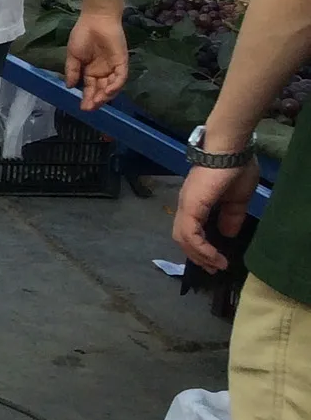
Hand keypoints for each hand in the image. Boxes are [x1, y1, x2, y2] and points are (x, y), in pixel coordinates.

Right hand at [62, 9, 127, 109]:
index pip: (90, 88)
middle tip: (90, 108)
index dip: (87, 98)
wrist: (95, 20)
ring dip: (106, 95)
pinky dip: (116, 85)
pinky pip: (120, 77)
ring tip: (98, 102)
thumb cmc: (82, 35)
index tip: (82, 107)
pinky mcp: (121, 62)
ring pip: (112, 86)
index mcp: (90, 70)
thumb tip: (70, 86)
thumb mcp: (73, 55)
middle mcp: (103, 71)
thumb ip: (72, 71)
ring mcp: (113, 67)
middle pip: (101, 90)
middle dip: (96, 100)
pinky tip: (109, 92)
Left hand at [174, 155, 257, 270]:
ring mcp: (185, 205)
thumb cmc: (234, 169)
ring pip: (183, 238)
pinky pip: (190, 233)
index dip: (200, 247)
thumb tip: (227, 233)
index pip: (190, 230)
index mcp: (195, 203)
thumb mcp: (237, 199)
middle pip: (183, 237)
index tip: (215, 261)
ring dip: (199, 255)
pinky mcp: (190, 206)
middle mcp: (186, 205)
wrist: (229, 151)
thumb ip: (231, 216)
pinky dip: (200, 247)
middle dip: (197, 256)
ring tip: (216, 265)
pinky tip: (213, 255)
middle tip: (213, 268)